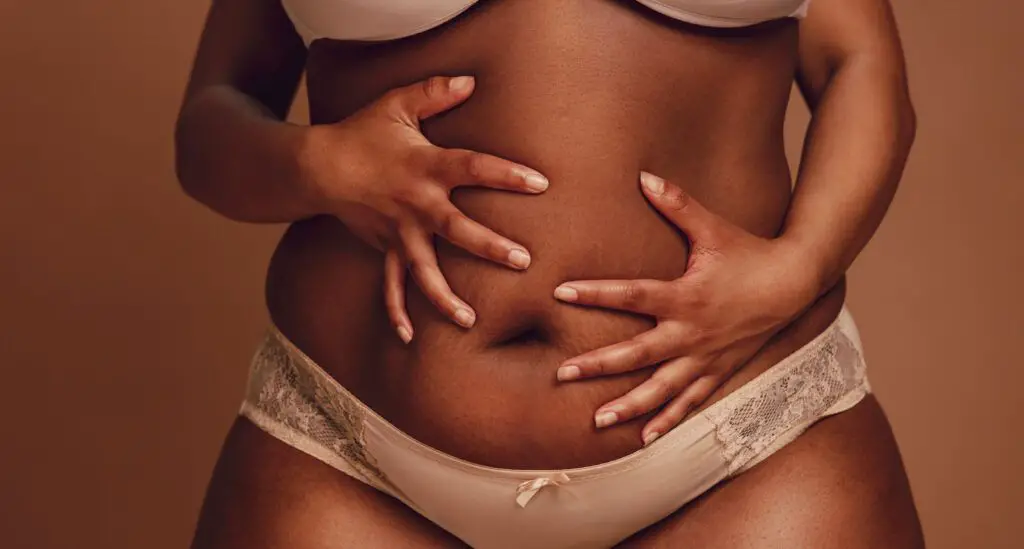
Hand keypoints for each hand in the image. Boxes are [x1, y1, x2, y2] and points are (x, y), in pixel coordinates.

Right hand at [304, 75, 547, 341]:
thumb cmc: (363, 133)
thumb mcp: (397, 105)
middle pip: (457, 229)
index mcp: (426, 167)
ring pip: (424, 270)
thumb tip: (472, 80)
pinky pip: (390, 285)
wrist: (319, 166)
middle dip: (489, 246)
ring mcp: (399, 232)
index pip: (473, 168)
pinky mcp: (385, 248)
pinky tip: (408, 337)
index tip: (540, 183)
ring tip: (471, 321)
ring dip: (446, 296)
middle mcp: (416, 204)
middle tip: (522, 261)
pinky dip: (395, 311)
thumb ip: (435, 91)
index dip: (506, 174)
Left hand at [552, 171, 819, 445]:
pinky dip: (667, 420)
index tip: (560, 292)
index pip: (631, 295)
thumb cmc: (749, 253)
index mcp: (685, 296)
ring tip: (597, 419)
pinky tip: (644, 437)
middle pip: (637, 354)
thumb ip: (677, 205)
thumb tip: (644, 176)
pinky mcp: (717, 371)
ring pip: (661, 388)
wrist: (794, 284)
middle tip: (563, 374)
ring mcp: (704, 357)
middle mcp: (691, 333)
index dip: (595, 293)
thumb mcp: (712, 228)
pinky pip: (689, 402)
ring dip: (629, 405)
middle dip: (598, 364)